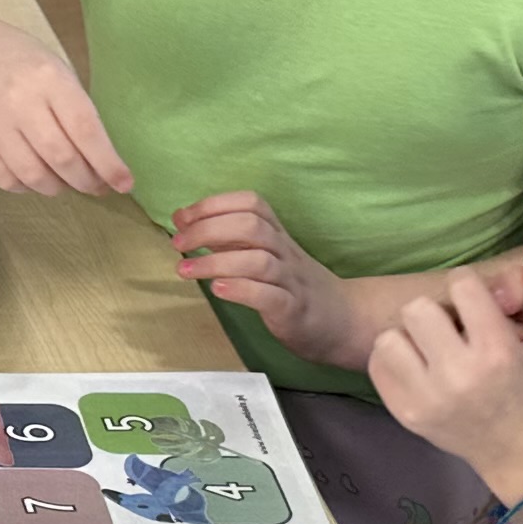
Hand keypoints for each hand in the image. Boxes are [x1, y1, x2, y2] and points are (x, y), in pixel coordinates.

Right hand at [0, 27, 129, 196]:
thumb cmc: (17, 60)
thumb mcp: (54, 69)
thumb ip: (75, 109)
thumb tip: (100, 159)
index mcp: (49, 78)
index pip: (85, 129)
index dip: (108, 163)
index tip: (124, 183)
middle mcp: (20, 101)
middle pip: (61, 158)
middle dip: (86, 181)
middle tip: (95, 185)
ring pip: (34, 175)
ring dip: (58, 187)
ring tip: (65, 181)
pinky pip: (5, 180)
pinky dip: (26, 187)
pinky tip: (34, 177)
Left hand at [170, 193, 368, 370]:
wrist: (343, 320)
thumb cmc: (292, 285)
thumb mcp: (262, 254)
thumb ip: (226, 238)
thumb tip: (183, 220)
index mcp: (277, 234)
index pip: (250, 203)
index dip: (214, 204)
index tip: (182, 217)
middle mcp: (285, 251)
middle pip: (251, 226)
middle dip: (208, 229)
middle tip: (178, 243)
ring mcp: (291, 280)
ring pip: (258, 260)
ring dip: (216, 262)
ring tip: (185, 269)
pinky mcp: (293, 310)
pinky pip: (269, 296)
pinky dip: (240, 290)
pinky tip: (217, 290)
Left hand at [366, 264, 522, 502]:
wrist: (520, 453)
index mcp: (497, 351)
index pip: (461, 285)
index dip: (470, 288)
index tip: (477, 305)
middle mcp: (458, 374)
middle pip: (418, 308)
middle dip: (437, 311)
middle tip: (452, 328)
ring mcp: (426, 397)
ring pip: (390, 337)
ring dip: (411, 337)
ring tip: (432, 349)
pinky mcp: (405, 413)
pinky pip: (379, 365)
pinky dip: (395, 360)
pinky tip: (418, 367)